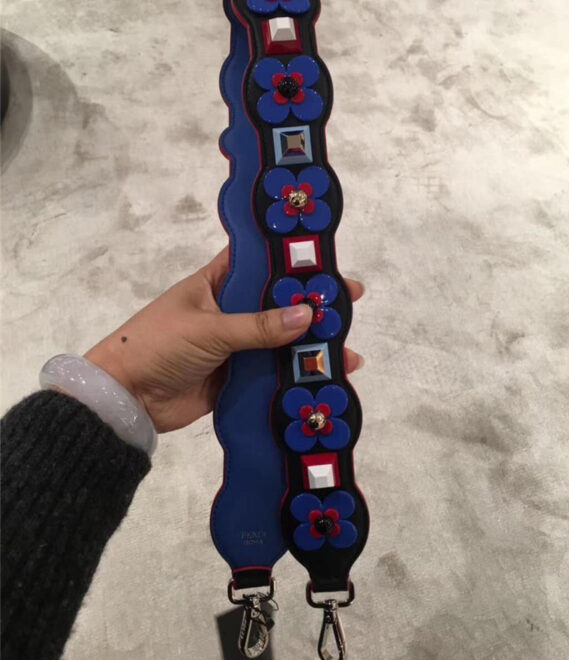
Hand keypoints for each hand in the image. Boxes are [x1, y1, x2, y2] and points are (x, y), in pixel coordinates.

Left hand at [85, 248, 364, 432]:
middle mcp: (230, 310)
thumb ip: (258, 325)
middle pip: (278, 303)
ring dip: (311, 345)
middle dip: (312, 304)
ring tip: (348, 351)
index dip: (292, 261)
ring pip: (280, 340)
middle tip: (351, 303)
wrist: (126, 398)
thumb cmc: (159, 345)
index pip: (260, 262)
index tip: (327, 261)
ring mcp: (235, 346)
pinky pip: (272, 373)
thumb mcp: (209, 328)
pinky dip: (296, 375)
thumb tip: (308, 314)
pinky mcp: (237, 378)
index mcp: (217, 283)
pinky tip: (326, 378)